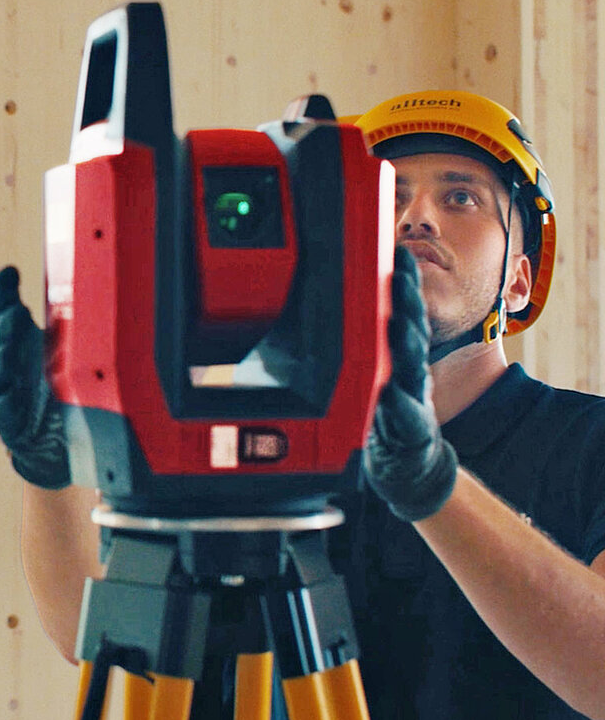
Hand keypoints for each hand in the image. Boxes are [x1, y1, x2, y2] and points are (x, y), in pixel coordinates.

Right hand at [0, 266, 70, 489]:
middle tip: (15, 315)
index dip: (6, 293)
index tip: (10, 274)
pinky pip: (0, 415)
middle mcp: (10, 364)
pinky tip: (9, 402)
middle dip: (5, 329)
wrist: (63, 439)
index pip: (10, 311)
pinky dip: (4, 408)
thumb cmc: (59, 385)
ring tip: (6, 357)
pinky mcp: (11, 426)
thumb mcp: (70, 349)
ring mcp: (7, 394)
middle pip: (0, 342)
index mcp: (22, 340)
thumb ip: (72, 319)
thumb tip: (79, 283)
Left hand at [362, 246, 457, 520]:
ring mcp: (412, 401)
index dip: (403, 283)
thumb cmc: (381, 411)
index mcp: (397, 353)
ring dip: (406, 346)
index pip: (402, 311)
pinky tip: (387, 394)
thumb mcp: (364, 369)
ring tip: (397, 325)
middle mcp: (408, 372)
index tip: (399, 255)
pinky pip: (404, 418)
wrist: (408, 464)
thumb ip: (350, 340)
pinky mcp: (409, 433)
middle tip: (399, 276)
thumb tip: (307, 302)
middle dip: (407, 302)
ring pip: (411, 370)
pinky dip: (396, 406)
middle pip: (411, 331)